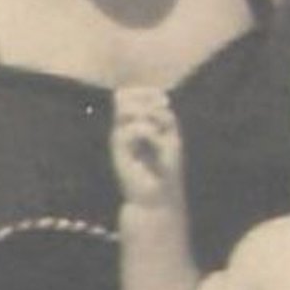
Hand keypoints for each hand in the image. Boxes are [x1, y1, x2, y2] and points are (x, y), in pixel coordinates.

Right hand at [110, 87, 181, 208]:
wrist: (157, 196)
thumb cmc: (166, 169)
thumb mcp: (171, 138)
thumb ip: (164, 118)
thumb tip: (155, 106)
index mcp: (136, 123)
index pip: (131, 95)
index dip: (147, 92)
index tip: (165, 100)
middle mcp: (125, 128)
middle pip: (122, 97)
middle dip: (143, 98)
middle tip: (162, 109)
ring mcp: (120, 138)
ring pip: (123, 110)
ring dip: (144, 112)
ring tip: (158, 127)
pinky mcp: (117, 151)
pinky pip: (128, 129)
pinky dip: (145, 129)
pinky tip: (156, 137)